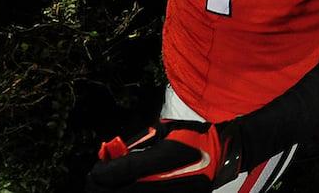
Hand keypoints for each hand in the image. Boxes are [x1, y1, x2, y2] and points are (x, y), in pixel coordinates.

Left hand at [87, 119, 240, 192]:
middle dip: (103, 186)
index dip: (103, 172)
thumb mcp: (161, 132)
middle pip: (123, 191)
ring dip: (115, 191)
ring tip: (109, 185)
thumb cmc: (191, 136)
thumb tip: (111, 154)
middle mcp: (168, 181)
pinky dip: (132, 192)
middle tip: (96, 180)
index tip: (96, 170)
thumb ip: (136, 145)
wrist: (222, 152)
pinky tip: (128, 188)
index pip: (125, 171)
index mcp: (164, 158)